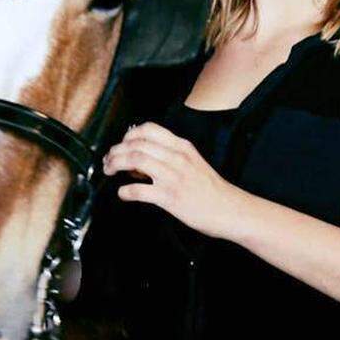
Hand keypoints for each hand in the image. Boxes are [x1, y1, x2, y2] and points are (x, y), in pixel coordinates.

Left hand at [102, 121, 239, 239]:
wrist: (230, 209)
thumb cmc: (211, 189)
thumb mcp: (193, 163)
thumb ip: (169, 157)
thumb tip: (139, 162)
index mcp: (182, 147)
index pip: (149, 129)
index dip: (128, 135)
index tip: (121, 144)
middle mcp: (177, 158)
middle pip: (136, 144)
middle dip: (115, 150)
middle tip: (108, 160)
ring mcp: (173, 177)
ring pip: (135, 160)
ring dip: (115, 165)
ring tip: (109, 172)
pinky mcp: (170, 198)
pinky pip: (139, 190)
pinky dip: (125, 191)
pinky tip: (123, 194)